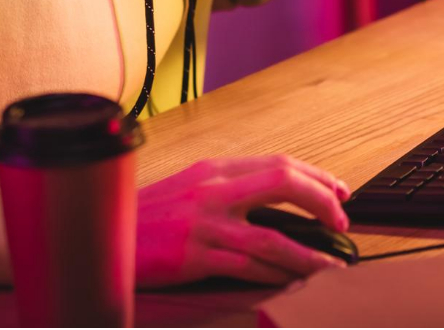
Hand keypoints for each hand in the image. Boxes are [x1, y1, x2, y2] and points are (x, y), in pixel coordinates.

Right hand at [135, 155, 350, 286]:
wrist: (102, 237)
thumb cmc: (148, 217)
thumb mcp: (192, 188)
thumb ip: (231, 189)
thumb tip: (278, 200)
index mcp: (216, 169)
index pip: (280, 163)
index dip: (316, 177)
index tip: (339, 191)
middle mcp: (214, 189)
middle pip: (284, 182)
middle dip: (321, 201)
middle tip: (341, 221)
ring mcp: (205, 224)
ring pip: (272, 236)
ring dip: (307, 253)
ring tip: (331, 264)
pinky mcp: (193, 258)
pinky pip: (247, 267)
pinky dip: (277, 275)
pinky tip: (295, 281)